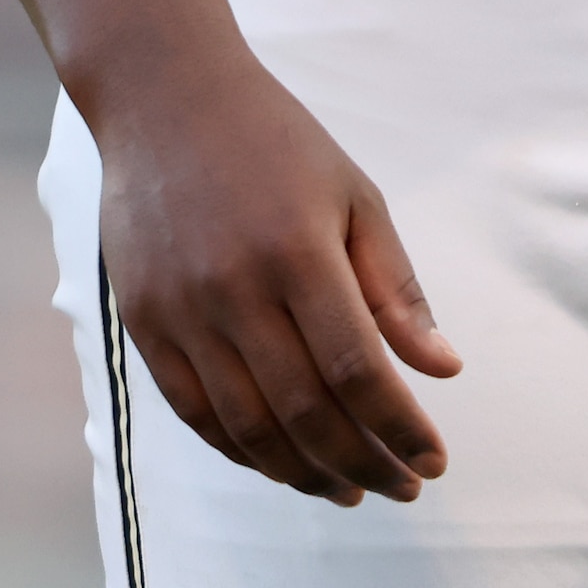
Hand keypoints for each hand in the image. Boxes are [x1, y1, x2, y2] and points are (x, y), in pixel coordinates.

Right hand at [95, 56, 464, 505]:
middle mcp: (234, 289)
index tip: (433, 461)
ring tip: (348, 488)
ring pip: (246, 427)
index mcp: (298, 252)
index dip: (399, 428)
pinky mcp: (143, 322)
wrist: (164, 98)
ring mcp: (180, 311)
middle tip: (402, 488)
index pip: (357, 371)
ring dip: (303, 473)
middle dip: (362, 463)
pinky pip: (194, 412)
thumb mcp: (354, 196)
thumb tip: (443, 371)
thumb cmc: (276, 142)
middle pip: (304, 412)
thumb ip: (395, 288)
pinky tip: (282, 463)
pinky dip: (241, 450)